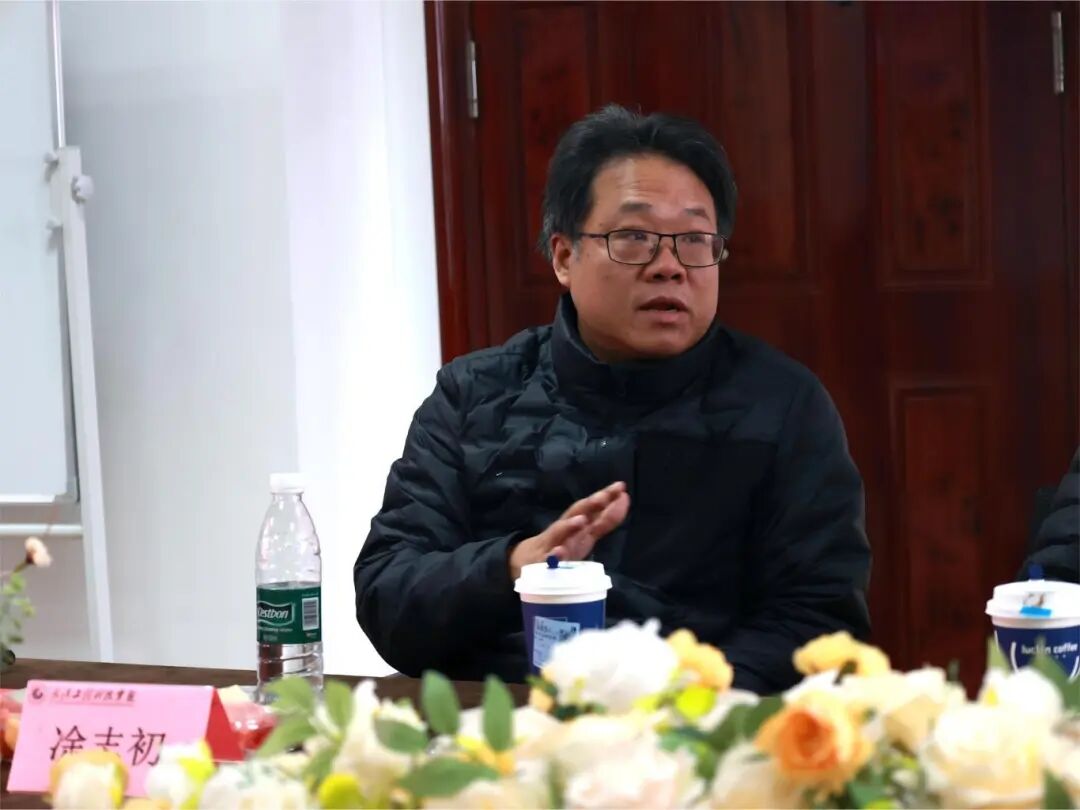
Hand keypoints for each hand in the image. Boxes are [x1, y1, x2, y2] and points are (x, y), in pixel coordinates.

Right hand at [508, 481, 629, 579]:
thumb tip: (624, 500)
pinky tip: (559, 552)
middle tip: (604, 496)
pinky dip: (553, 555)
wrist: (527, 563)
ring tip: (582, 520)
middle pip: (576, 513)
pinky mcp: (541, 561)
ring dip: (569, 526)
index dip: (606, 498)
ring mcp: (551, 544)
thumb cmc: (561, 546)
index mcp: (577, 524)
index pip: (592, 507)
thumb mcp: (585, 534)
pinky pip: (547, 559)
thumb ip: (605, 521)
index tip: (621, 487)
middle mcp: (565, 530)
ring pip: (559, 532)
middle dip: (589, 505)